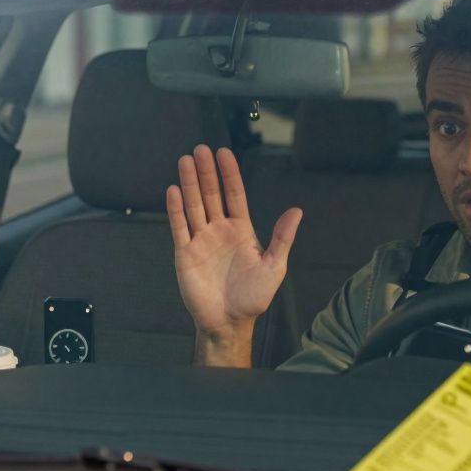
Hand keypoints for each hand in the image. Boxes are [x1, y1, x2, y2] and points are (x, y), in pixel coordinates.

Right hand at [166, 145, 301, 365]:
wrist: (229, 322)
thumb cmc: (253, 297)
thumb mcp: (275, 266)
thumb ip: (282, 238)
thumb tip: (297, 211)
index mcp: (241, 230)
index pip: (234, 194)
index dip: (229, 174)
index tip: (224, 153)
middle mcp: (219, 230)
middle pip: (211, 195)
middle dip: (206, 172)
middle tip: (200, 149)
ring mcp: (201, 240)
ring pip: (194, 206)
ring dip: (190, 183)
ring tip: (185, 161)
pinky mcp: (185, 254)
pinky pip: (179, 227)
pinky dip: (176, 209)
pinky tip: (174, 190)